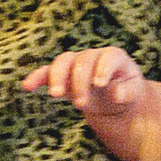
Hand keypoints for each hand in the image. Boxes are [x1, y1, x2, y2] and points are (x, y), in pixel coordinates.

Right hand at [22, 46, 151, 160]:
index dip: (103, 68)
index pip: (108, 56)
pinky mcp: (63, 75)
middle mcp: (93, 56)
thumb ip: (127, 92)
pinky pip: (47, 72)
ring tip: (56, 95)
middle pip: (83, 61)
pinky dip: (37, 77)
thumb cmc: (127, 91)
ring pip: (63, 62)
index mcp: (114, 57)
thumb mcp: (133, 93)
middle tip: (81, 104)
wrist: (115, 96)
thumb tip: (116, 93)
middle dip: (80, 81)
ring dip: (58, 77)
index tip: (100, 84)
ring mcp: (76, 64)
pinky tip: (27, 86)